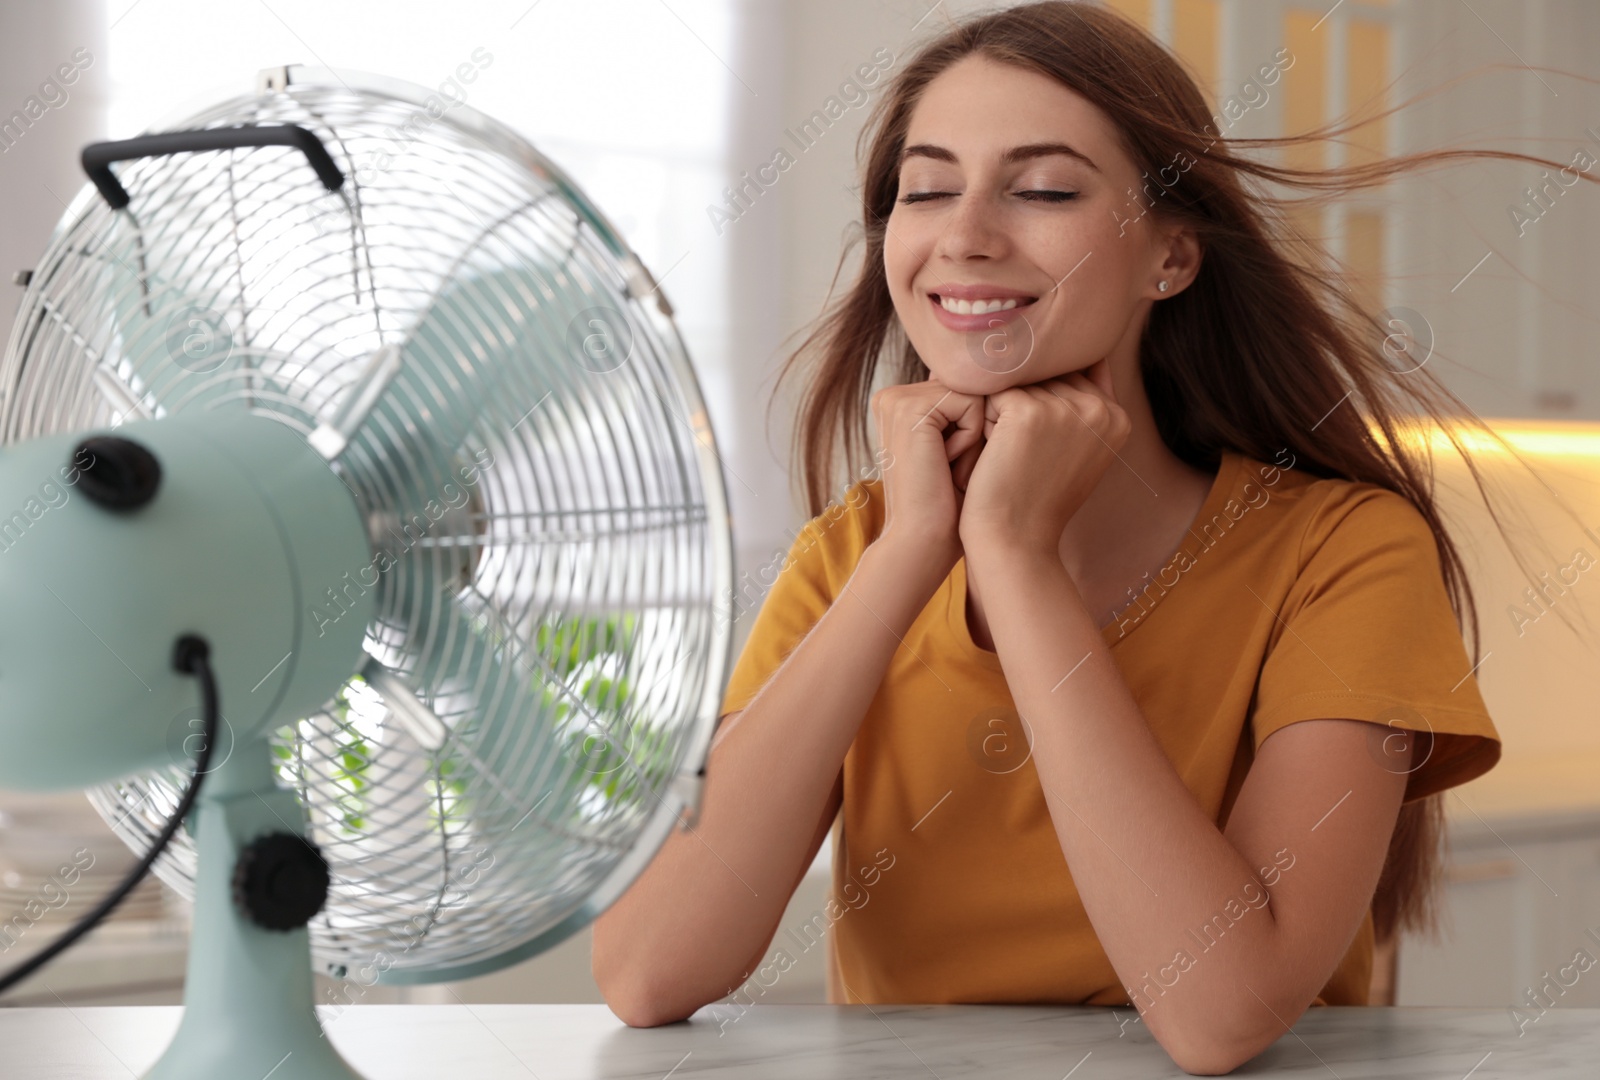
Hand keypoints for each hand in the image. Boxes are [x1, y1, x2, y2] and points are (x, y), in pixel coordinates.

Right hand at [869, 376, 984, 580]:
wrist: (923, 543)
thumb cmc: (950, 506)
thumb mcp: (963, 447)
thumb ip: (971, 407)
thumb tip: (1012, 374)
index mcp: (902, 402)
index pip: (967, 388)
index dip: (979, 426)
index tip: (954, 466)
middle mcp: (894, 395)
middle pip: (972, 387)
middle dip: (979, 428)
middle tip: (952, 470)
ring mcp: (897, 399)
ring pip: (976, 394)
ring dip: (978, 434)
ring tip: (950, 468)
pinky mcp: (909, 408)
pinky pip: (972, 404)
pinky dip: (972, 438)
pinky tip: (946, 465)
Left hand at [957, 358, 1129, 559]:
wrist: (1015, 542)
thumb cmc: (1036, 499)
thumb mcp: (1074, 450)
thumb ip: (1079, 404)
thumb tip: (1064, 353)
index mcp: (1117, 416)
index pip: (1071, 375)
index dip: (1043, 405)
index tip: (1036, 446)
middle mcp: (1099, 408)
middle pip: (1044, 375)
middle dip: (1023, 406)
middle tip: (1020, 456)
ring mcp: (1066, 408)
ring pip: (1018, 382)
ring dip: (1002, 414)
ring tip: (1010, 458)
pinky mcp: (1029, 412)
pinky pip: (993, 394)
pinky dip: (985, 421)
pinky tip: (995, 456)